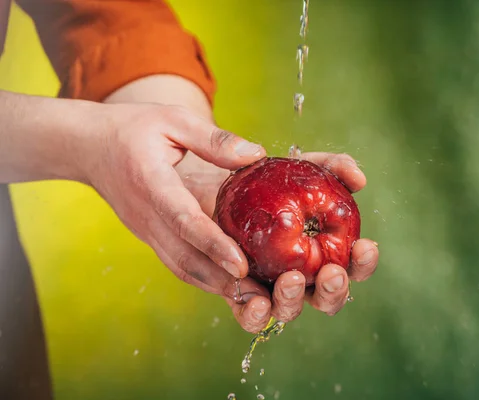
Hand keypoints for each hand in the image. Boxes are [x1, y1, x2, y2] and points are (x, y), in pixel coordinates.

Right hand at [81, 103, 267, 295]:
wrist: (87, 147)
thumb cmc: (132, 128)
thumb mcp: (172, 119)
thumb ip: (213, 139)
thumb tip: (256, 154)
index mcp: (152, 183)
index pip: (184, 221)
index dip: (213, 244)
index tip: (241, 265)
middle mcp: (147, 216)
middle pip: (185, 257)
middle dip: (222, 279)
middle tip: (260, 295)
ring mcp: (145, 230)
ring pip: (181, 267)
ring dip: (215, 285)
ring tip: (252, 298)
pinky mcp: (149, 236)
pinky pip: (177, 262)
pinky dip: (203, 277)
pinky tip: (229, 284)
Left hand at [176, 151, 378, 332]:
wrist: (223, 184)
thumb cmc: (272, 180)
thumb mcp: (302, 167)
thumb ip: (333, 166)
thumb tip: (360, 179)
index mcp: (325, 252)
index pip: (352, 266)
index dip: (363, 262)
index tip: (364, 246)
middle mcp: (302, 276)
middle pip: (327, 297)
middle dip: (334, 290)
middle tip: (331, 273)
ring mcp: (271, 288)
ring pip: (289, 309)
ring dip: (294, 299)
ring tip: (291, 279)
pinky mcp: (239, 294)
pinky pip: (249, 315)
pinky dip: (256, 314)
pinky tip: (258, 302)